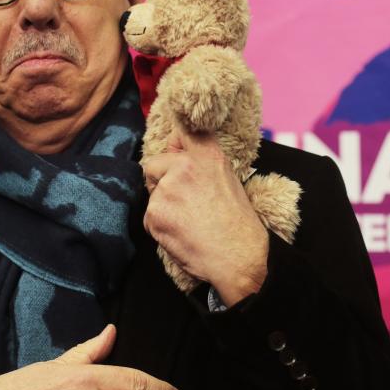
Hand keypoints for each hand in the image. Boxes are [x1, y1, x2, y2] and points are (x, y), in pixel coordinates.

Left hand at [141, 129, 268, 305]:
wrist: (239, 257)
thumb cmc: (238, 223)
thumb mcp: (228, 180)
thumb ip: (201, 163)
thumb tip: (176, 150)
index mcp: (207, 155)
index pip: (180, 132)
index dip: (174, 144)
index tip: (174, 151)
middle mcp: (184, 166)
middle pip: (153, 165)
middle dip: (160, 181)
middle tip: (184, 203)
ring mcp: (167, 189)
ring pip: (152, 195)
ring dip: (163, 208)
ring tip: (189, 222)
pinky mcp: (155, 213)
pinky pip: (149, 218)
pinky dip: (161, 227)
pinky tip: (182, 234)